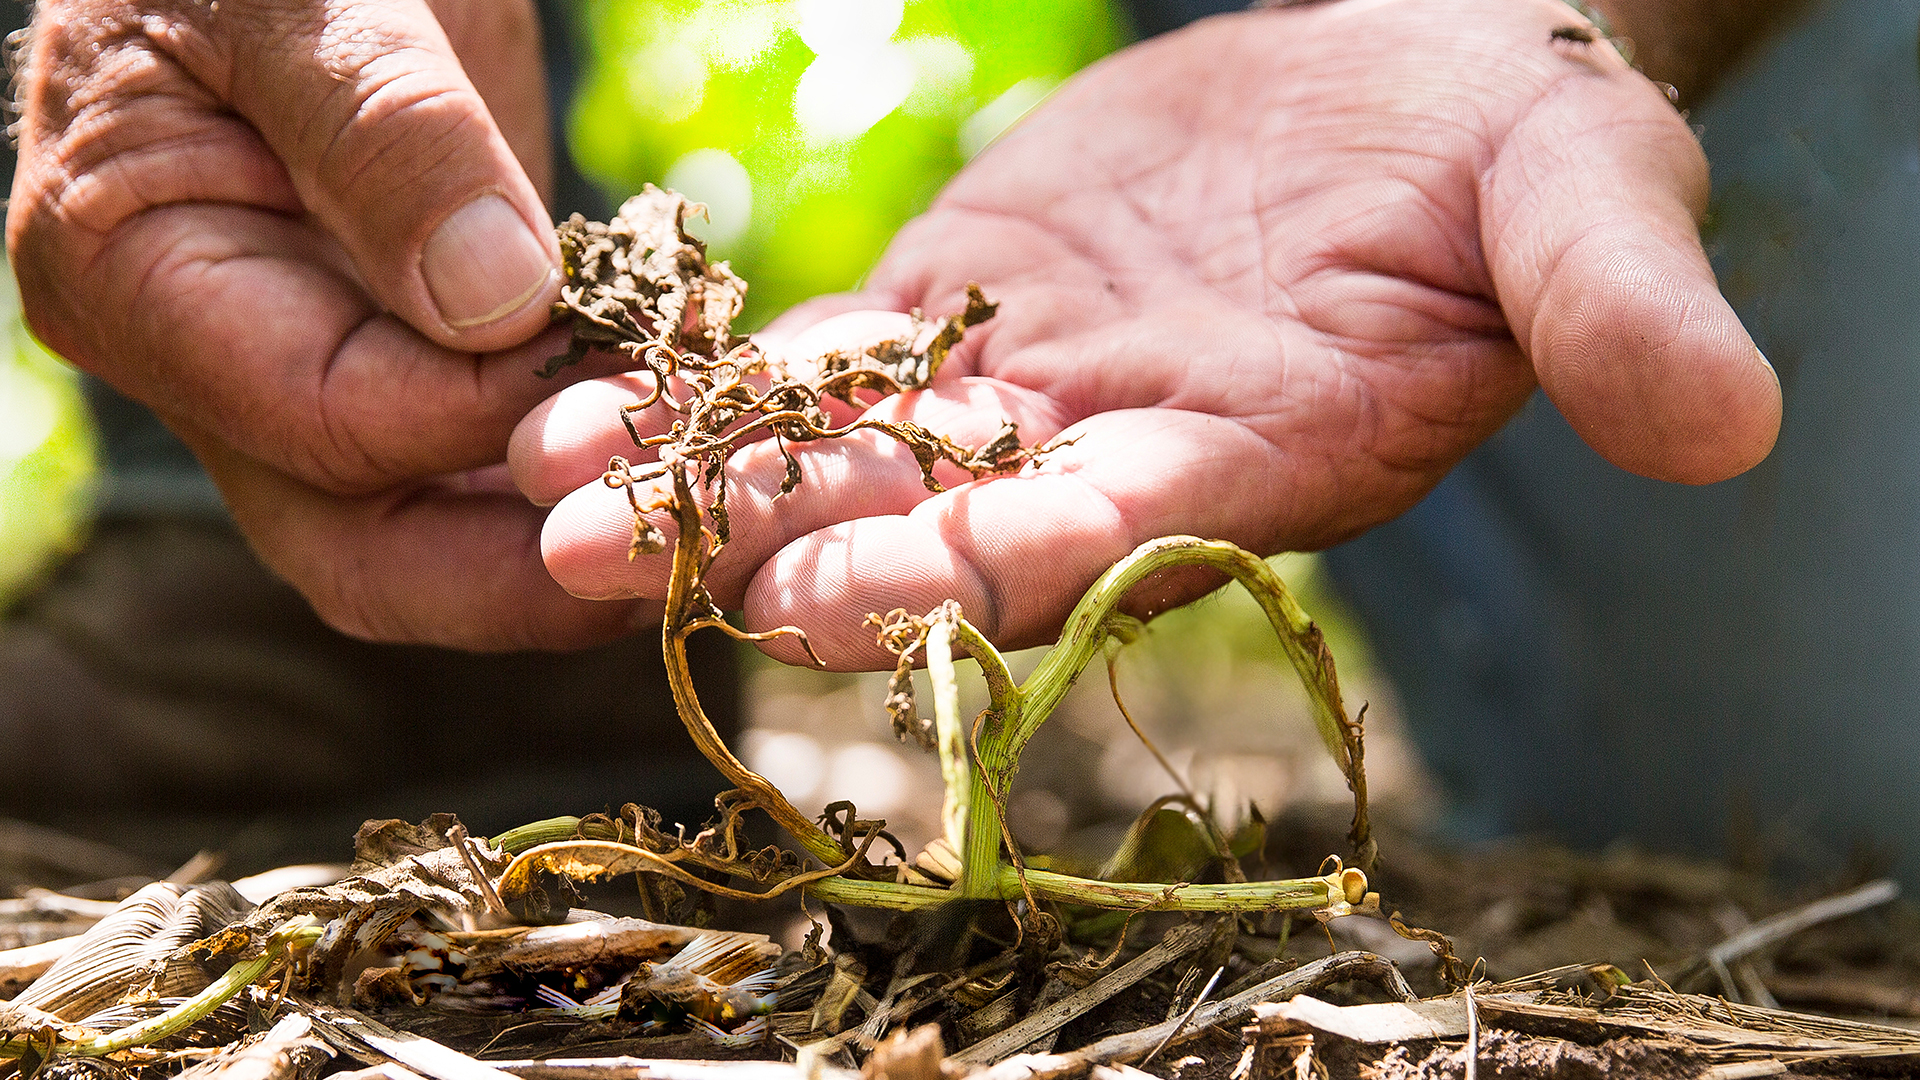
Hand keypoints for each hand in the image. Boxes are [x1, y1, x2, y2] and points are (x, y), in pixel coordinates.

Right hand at [8, 0, 649, 649]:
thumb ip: (385, 135)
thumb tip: (494, 300)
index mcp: (138, 279)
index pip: (333, 421)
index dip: (491, 413)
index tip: (628, 368)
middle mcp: (214, 365)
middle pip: (366, 551)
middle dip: (530, 571)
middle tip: (686, 538)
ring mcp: (312, 373)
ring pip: (437, 535)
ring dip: (571, 538)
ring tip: (705, 514)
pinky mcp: (409, 359)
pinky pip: (489, 460)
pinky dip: (583, 468)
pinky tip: (685, 454)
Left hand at [513, 0, 1780, 667]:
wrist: (1433, 78)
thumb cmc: (1526, 157)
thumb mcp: (1594, 212)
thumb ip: (1624, 313)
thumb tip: (1729, 425)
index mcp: (1270, 459)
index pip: (1115, 538)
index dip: (982, 565)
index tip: (838, 588)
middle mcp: (1132, 452)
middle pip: (941, 517)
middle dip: (775, 540)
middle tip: (597, 561)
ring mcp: (1039, 383)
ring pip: (859, 446)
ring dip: (705, 470)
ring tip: (542, 485)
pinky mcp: (974, 298)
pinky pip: (841, 351)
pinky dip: (729, 371)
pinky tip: (595, 381)